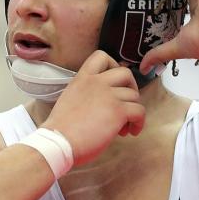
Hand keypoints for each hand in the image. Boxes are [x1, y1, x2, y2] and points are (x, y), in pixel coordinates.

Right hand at [44, 50, 145, 165]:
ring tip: (123, 127)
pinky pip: (139, 111)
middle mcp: (97, 82)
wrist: (58, 142)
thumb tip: (104, 102)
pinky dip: (138, 123)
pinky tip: (131, 132)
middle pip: (126, 73)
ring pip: (134, 96)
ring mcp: (109, 95)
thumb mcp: (70, 99)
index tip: (114, 82)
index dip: (114, 66)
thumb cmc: (61, 129)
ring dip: (133, 111)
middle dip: (131, 88)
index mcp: (82, 78)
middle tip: (126, 103)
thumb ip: (87, 94)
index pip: (102, 56)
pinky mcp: (118, 111)